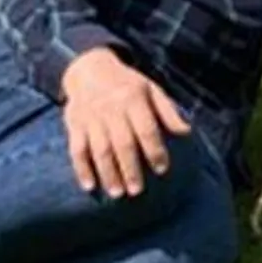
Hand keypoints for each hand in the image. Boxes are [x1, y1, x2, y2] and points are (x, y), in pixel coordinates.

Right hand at [60, 47, 191, 197]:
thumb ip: (168, 111)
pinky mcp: (74, 124)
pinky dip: (81, 169)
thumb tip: (187, 132)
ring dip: (108, 173)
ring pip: (99, 150)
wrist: (88, 68)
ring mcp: (91, 118)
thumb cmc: (127, 84)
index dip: (155, 150)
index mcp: (133, 99)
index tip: (162, 169)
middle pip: (122, 143)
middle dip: (130, 169)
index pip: (146, 129)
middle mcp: (111, 109)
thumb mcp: (151, 89)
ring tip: (118, 193)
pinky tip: (89, 186)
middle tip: (138, 191)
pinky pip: (76, 150)